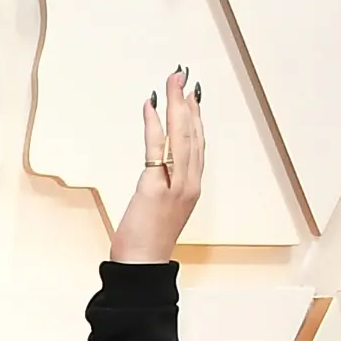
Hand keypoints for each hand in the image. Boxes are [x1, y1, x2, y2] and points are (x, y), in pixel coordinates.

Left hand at [109, 70, 204, 262]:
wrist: (143, 264)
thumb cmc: (148, 243)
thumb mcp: (162, 211)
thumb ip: (164, 188)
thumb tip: (157, 171)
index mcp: (193, 186)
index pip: (198, 144)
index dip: (196, 116)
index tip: (192, 94)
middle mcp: (190, 182)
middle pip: (192, 134)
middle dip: (187, 102)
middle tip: (181, 76)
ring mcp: (176, 184)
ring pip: (180, 136)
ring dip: (175, 105)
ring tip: (171, 82)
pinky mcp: (155, 187)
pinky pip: (156, 149)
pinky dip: (154, 124)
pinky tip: (151, 105)